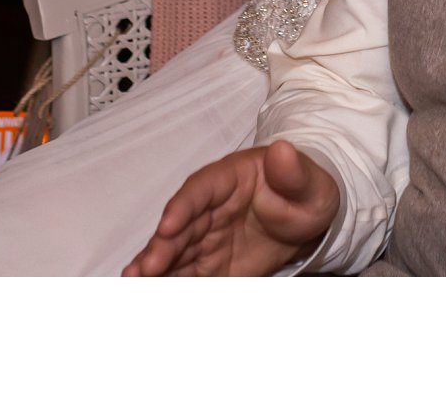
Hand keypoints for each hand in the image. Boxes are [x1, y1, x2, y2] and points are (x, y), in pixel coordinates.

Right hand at [122, 138, 338, 275]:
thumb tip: (282, 150)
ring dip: (154, 269)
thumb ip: (295, 172)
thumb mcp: (311, 183)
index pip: (199, 190)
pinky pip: (187, 274)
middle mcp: (208, 209)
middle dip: (161, 248)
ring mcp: (205, 238)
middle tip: (145, 269)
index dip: (182, 208)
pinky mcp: (209, 264)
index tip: (168, 226)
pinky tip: (153, 294)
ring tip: (135, 283)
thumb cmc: (305, 193)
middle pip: (179, 227)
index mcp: (227, 179)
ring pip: (174, 253)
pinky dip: (170, 284)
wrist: (308, 219)